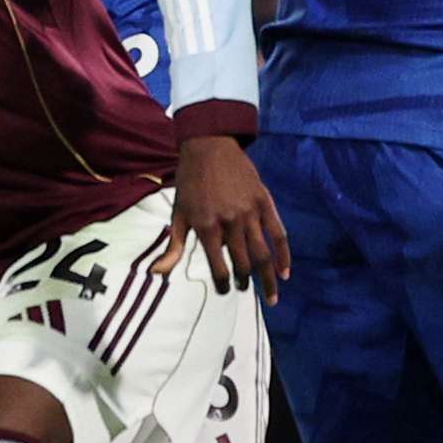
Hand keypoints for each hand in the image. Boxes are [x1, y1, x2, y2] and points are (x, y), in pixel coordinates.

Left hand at [160, 135, 288, 299]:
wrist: (208, 146)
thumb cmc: (190, 182)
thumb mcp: (178, 214)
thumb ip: (172, 247)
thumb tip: (156, 274)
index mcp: (206, 227)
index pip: (218, 267)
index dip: (223, 284)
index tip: (226, 291)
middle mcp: (230, 222)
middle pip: (244, 263)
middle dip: (245, 282)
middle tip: (245, 289)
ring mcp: (250, 212)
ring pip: (263, 253)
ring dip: (268, 279)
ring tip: (271, 296)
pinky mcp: (264, 201)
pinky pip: (278, 233)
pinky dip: (284, 255)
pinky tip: (286, 272)